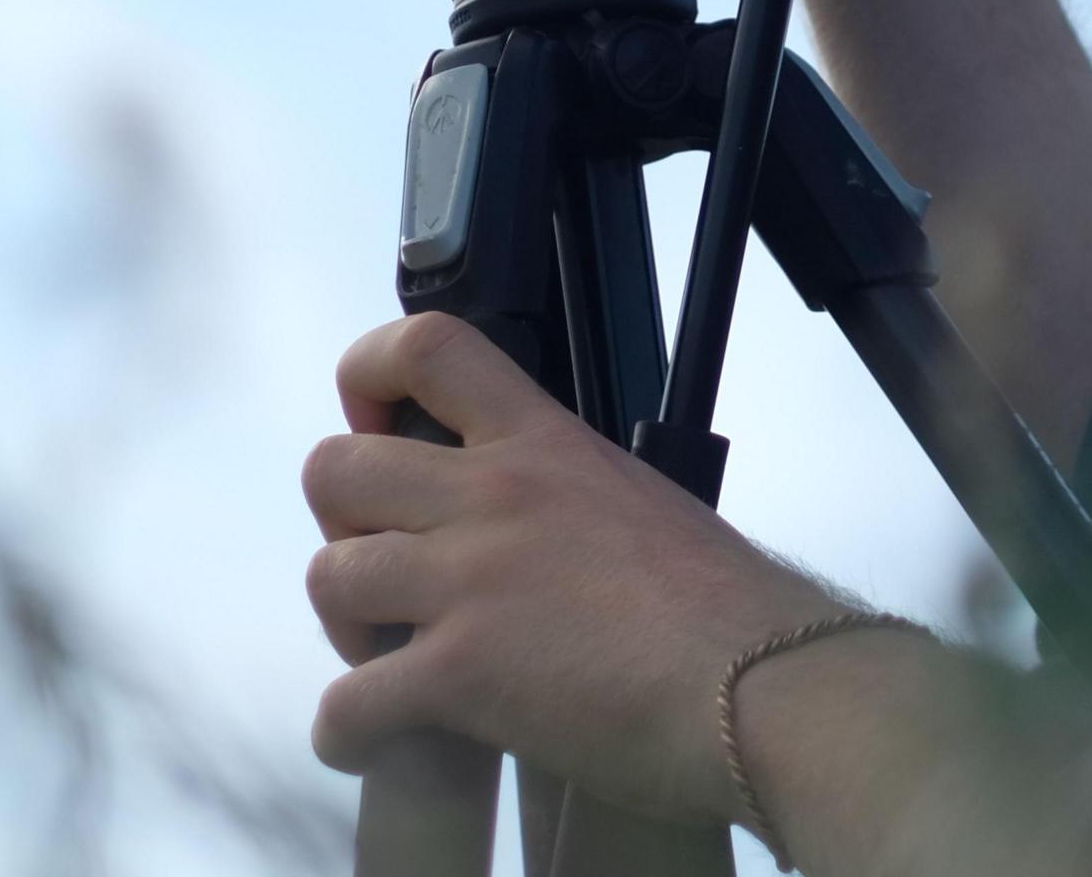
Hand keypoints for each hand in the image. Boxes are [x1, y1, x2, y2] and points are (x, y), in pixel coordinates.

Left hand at [300, 314, 848, 822]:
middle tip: (389, 574)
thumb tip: (546, 538)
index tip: (377, 425)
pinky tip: (380, 744)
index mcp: (544, 443)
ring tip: (390, 661)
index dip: (366, 377)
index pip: (427, 347)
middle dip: (342, 526)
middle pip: (336, 467)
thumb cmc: (733, 610)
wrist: (763, 687)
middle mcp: (493, 496)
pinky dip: (346, 734)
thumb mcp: (644, 503)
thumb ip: (570, 499)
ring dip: (345, 629)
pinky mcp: (457, 675)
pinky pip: (344, 705)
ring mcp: (468, 582)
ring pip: (328, 577)